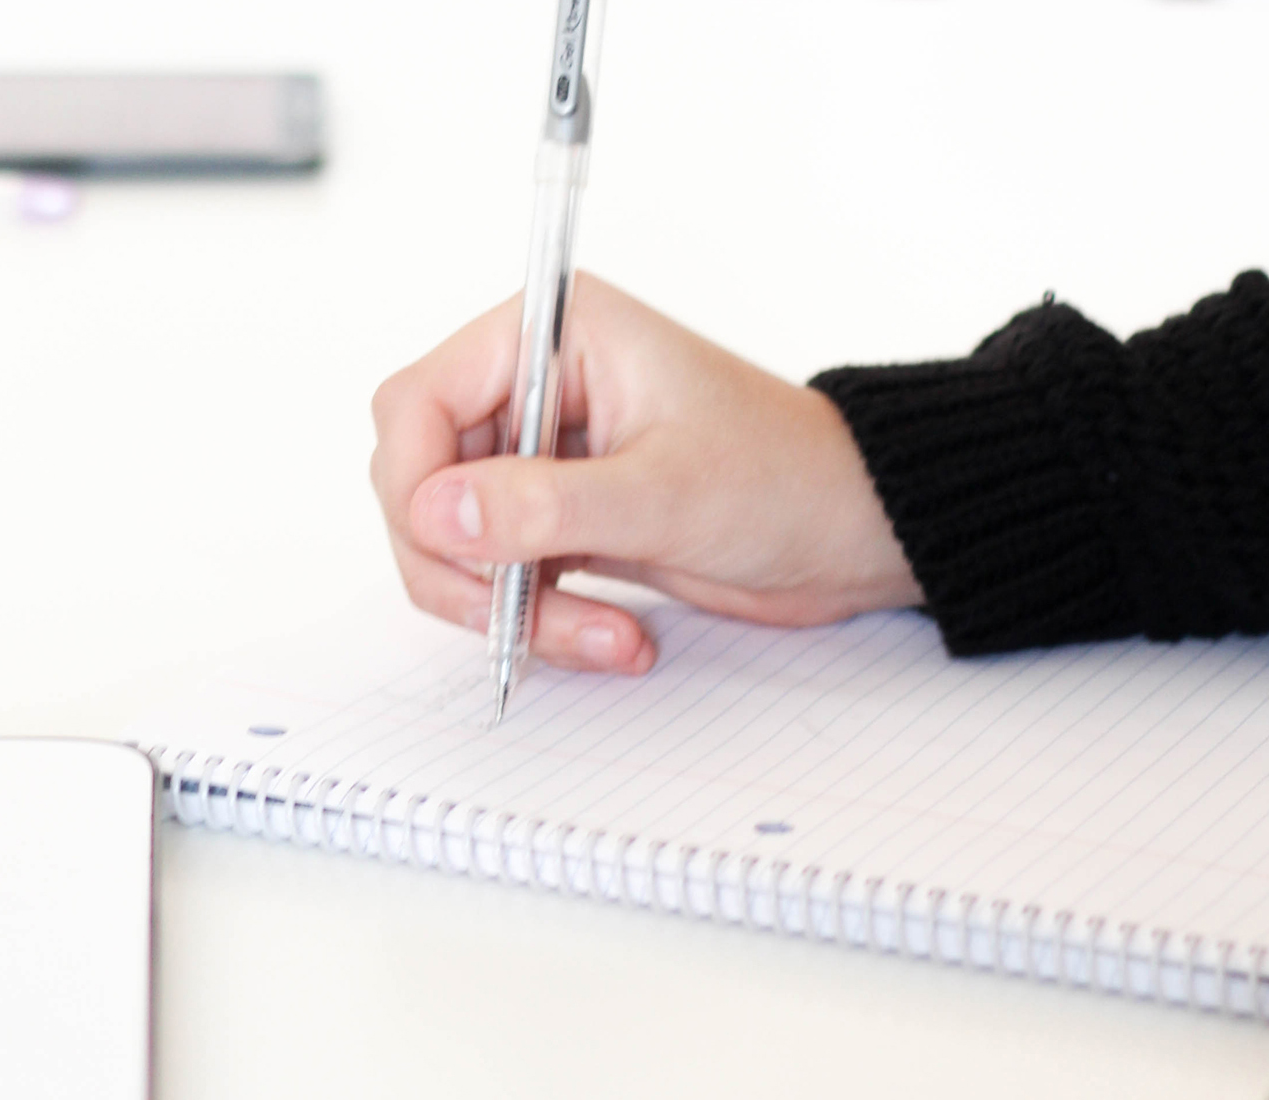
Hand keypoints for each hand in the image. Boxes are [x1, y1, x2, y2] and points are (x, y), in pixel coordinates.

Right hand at [369, 273, 922, 672]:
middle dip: (464, 563)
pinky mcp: (554, 516)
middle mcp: (533, 386)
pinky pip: (497, 575)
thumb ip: (543, 504)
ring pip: (453, 540)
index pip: (417, 401)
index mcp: (552, 335)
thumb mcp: (665, 494)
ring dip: (508, 606)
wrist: (853, 534)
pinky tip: (611, 636)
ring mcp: (540, 456)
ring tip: (600, 638)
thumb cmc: (787, 479)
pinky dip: (536, 619)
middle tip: (517, 616)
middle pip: (419, 479)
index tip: (448, 545)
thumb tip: (435, 511)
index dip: (415, 481)